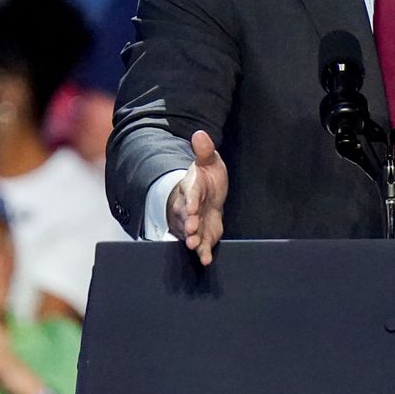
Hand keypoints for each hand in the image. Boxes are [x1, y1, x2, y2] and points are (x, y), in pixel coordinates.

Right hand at [167, 130, 228, 265]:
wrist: (207, 196)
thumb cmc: (207, 178)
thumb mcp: (208, 161)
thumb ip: (204, 151)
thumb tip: (200, 133)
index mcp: (192, 188)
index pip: (191, 194)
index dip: (191, 202)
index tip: (192, 208)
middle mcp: (189, 207)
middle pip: (186, 216)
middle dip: (188, 223)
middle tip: (192, 229)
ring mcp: (194, 223)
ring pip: (190, 232)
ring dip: (193, 239)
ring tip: (194, 245)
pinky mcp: (201, 234)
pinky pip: (200, 244)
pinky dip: (203, 252)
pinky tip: (205, 259)